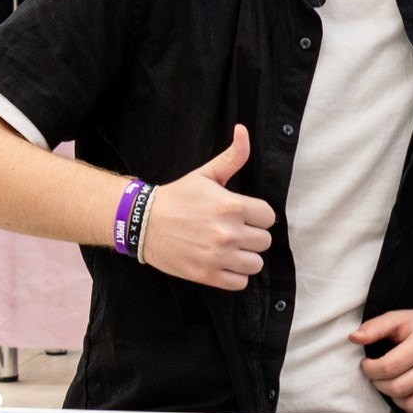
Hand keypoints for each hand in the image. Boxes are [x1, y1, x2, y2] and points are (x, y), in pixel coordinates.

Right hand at [138, 126, 274, 289]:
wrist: (143, 222)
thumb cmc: (178, 197)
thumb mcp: (206, 174)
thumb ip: (232, 157)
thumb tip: (243, 130)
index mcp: (231, 206)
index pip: (269, 217)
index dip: (257, 216)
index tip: (243, 215)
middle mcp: (228, 232)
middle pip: (264, 241)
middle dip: (251, 236)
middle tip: (234, 231)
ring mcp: (218, 256)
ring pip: (255, 264)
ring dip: (245, 257)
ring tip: (230, 248)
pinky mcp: (207, 275)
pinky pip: (240, 282)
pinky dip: (234, 275)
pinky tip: (223, 263)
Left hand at [353, 304, 412, 412]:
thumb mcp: (399, 318)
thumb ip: (375, 327)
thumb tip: (353, 338)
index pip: (388, 367)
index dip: (370, 370)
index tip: (367, 365)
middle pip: (398, 389)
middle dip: (380, 385)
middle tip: (378, 376)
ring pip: (411, 405)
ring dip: (395, 399)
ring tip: (393, 385)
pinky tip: (408, 397)